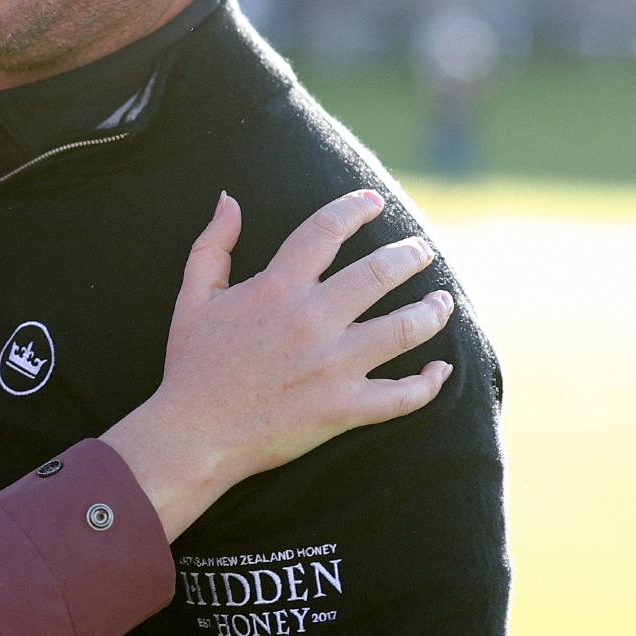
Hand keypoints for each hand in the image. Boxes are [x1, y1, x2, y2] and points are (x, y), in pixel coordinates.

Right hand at [103, 189, 453, 537]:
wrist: (194, 435)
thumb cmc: (192, 365)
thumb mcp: (192, 297)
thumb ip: (212, 244)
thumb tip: (229, 200)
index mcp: (277, 287)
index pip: (327, 229)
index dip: (355, 208)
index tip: (374, 202)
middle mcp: (312, 320)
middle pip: (380, 272)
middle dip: (409, 254)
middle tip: (420, 250)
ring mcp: (334, 366)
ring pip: (405, 328)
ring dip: (433, 311)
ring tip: (443, 301)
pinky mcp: (345, 408)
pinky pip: (403, 395)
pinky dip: (430, 382)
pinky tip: (440, 369)